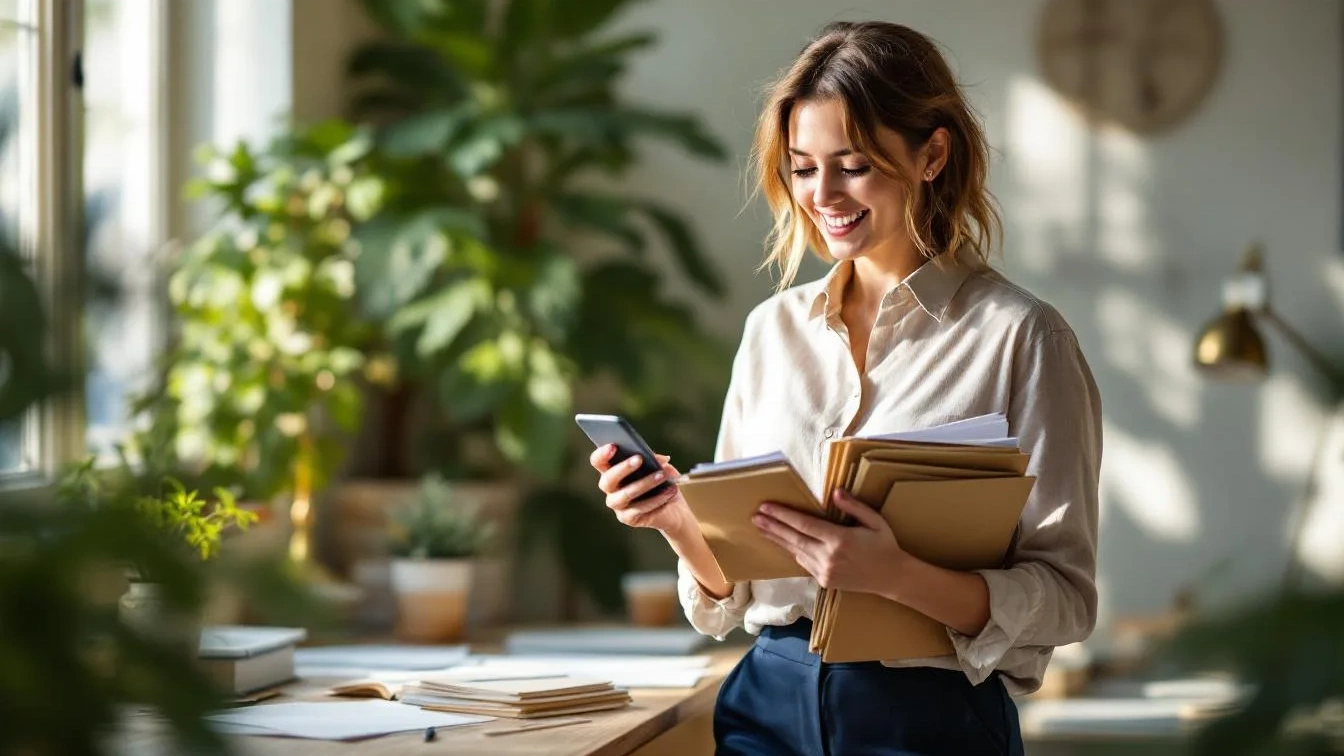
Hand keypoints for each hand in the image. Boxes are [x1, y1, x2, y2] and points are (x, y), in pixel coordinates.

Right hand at [589, 444, 691, 533]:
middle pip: (608, 479)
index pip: (598, 461)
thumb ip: (656, 460)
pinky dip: (657, 499)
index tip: (613, 446)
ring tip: (662, 475)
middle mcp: (610, 488)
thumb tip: (660, 460)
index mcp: (612, 470)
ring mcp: (617, 505)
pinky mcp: (628, 518)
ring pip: (626, 494)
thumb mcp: (660, 466)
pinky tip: (670, 491)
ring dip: (645, 483)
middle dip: (623, 468)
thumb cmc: (662, 481)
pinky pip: (640, 509)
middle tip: (639, 458)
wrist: (674, 509)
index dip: (602, 454)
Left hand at [753, 488, 911, 595]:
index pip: (804, 525)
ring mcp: (824, 571)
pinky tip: (782, 542)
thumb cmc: (884, 545)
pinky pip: (803, 563)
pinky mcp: (824, 581)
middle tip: (755, 517)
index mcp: (839, 540)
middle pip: (793, 539)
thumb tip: (834, 492)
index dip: (783, 515)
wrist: (892, 578)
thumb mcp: (875, 521)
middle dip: (772, 527)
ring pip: (795, 552)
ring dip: (777, 539)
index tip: (766, 507)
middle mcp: (828, 557)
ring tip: (761, 528)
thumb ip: (854, 506)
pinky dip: (792, 551)